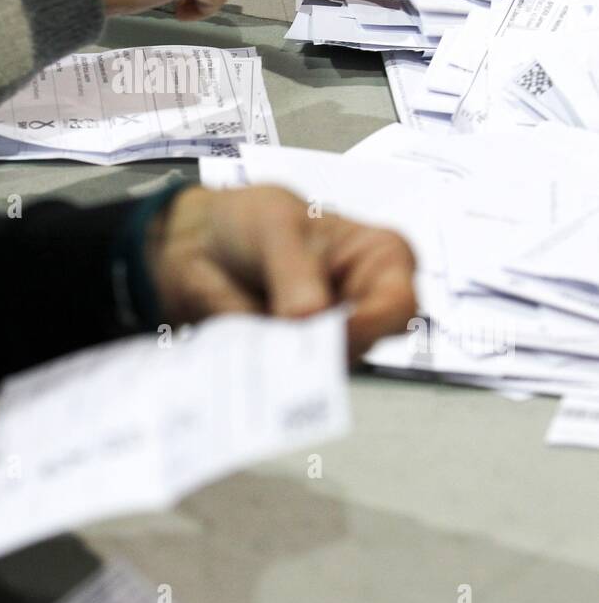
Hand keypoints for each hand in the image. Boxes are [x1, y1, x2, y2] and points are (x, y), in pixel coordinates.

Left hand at [147, 186, 416, 359]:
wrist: (204, 243)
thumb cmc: (255, 222)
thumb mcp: (277, 230)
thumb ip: (296, 273)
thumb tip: (308, 319)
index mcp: (383, 262)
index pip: (398, 305)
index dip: (369, 323)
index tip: (326, 329)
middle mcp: (367, 307)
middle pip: (364, 345)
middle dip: (321, 347)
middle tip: (281, 337)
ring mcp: (332, 340)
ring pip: (323, 370)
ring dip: (287, 358)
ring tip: (253, 332)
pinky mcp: (298, 363)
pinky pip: (288, 381)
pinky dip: (267, 369)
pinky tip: (244, 349)